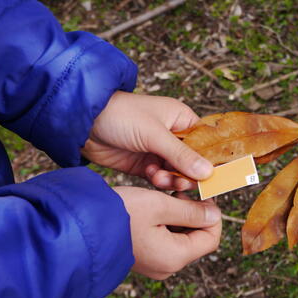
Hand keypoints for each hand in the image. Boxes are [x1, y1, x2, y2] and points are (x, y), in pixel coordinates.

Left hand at [82, 92, 212, 189]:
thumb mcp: (154, 134)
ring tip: (159, 177)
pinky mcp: (144, 165)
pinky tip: (151, 176)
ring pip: (178, 172)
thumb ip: (181, 155)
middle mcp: (173, 135)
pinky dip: (159, 181)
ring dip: (172, 178)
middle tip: (181, 182)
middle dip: (188, 173)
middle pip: (193, 161)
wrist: (83, 124)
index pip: (205, 142)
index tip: (214, 178)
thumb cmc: (121, 115)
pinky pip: (161, 178)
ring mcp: (158, 151)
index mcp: (181, 119)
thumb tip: (208, 173)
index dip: (210, 159)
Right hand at [115, 186, 221, 279]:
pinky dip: (165, 221)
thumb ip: (191, 211)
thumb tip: (215, 215)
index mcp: (174, 257)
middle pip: (197, 238)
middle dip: (193, 212)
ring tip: (165, 194)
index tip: (200, 193)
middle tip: (179, 190)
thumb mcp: (160, 204)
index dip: (211, 214)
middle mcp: (166, 266)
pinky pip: (165, 239)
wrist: (79, 224)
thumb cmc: (118, 213)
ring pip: (181, 236)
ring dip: (179, 214)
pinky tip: (155, 204)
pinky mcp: (143, 257)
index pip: (211, 238)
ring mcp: (154, 263)